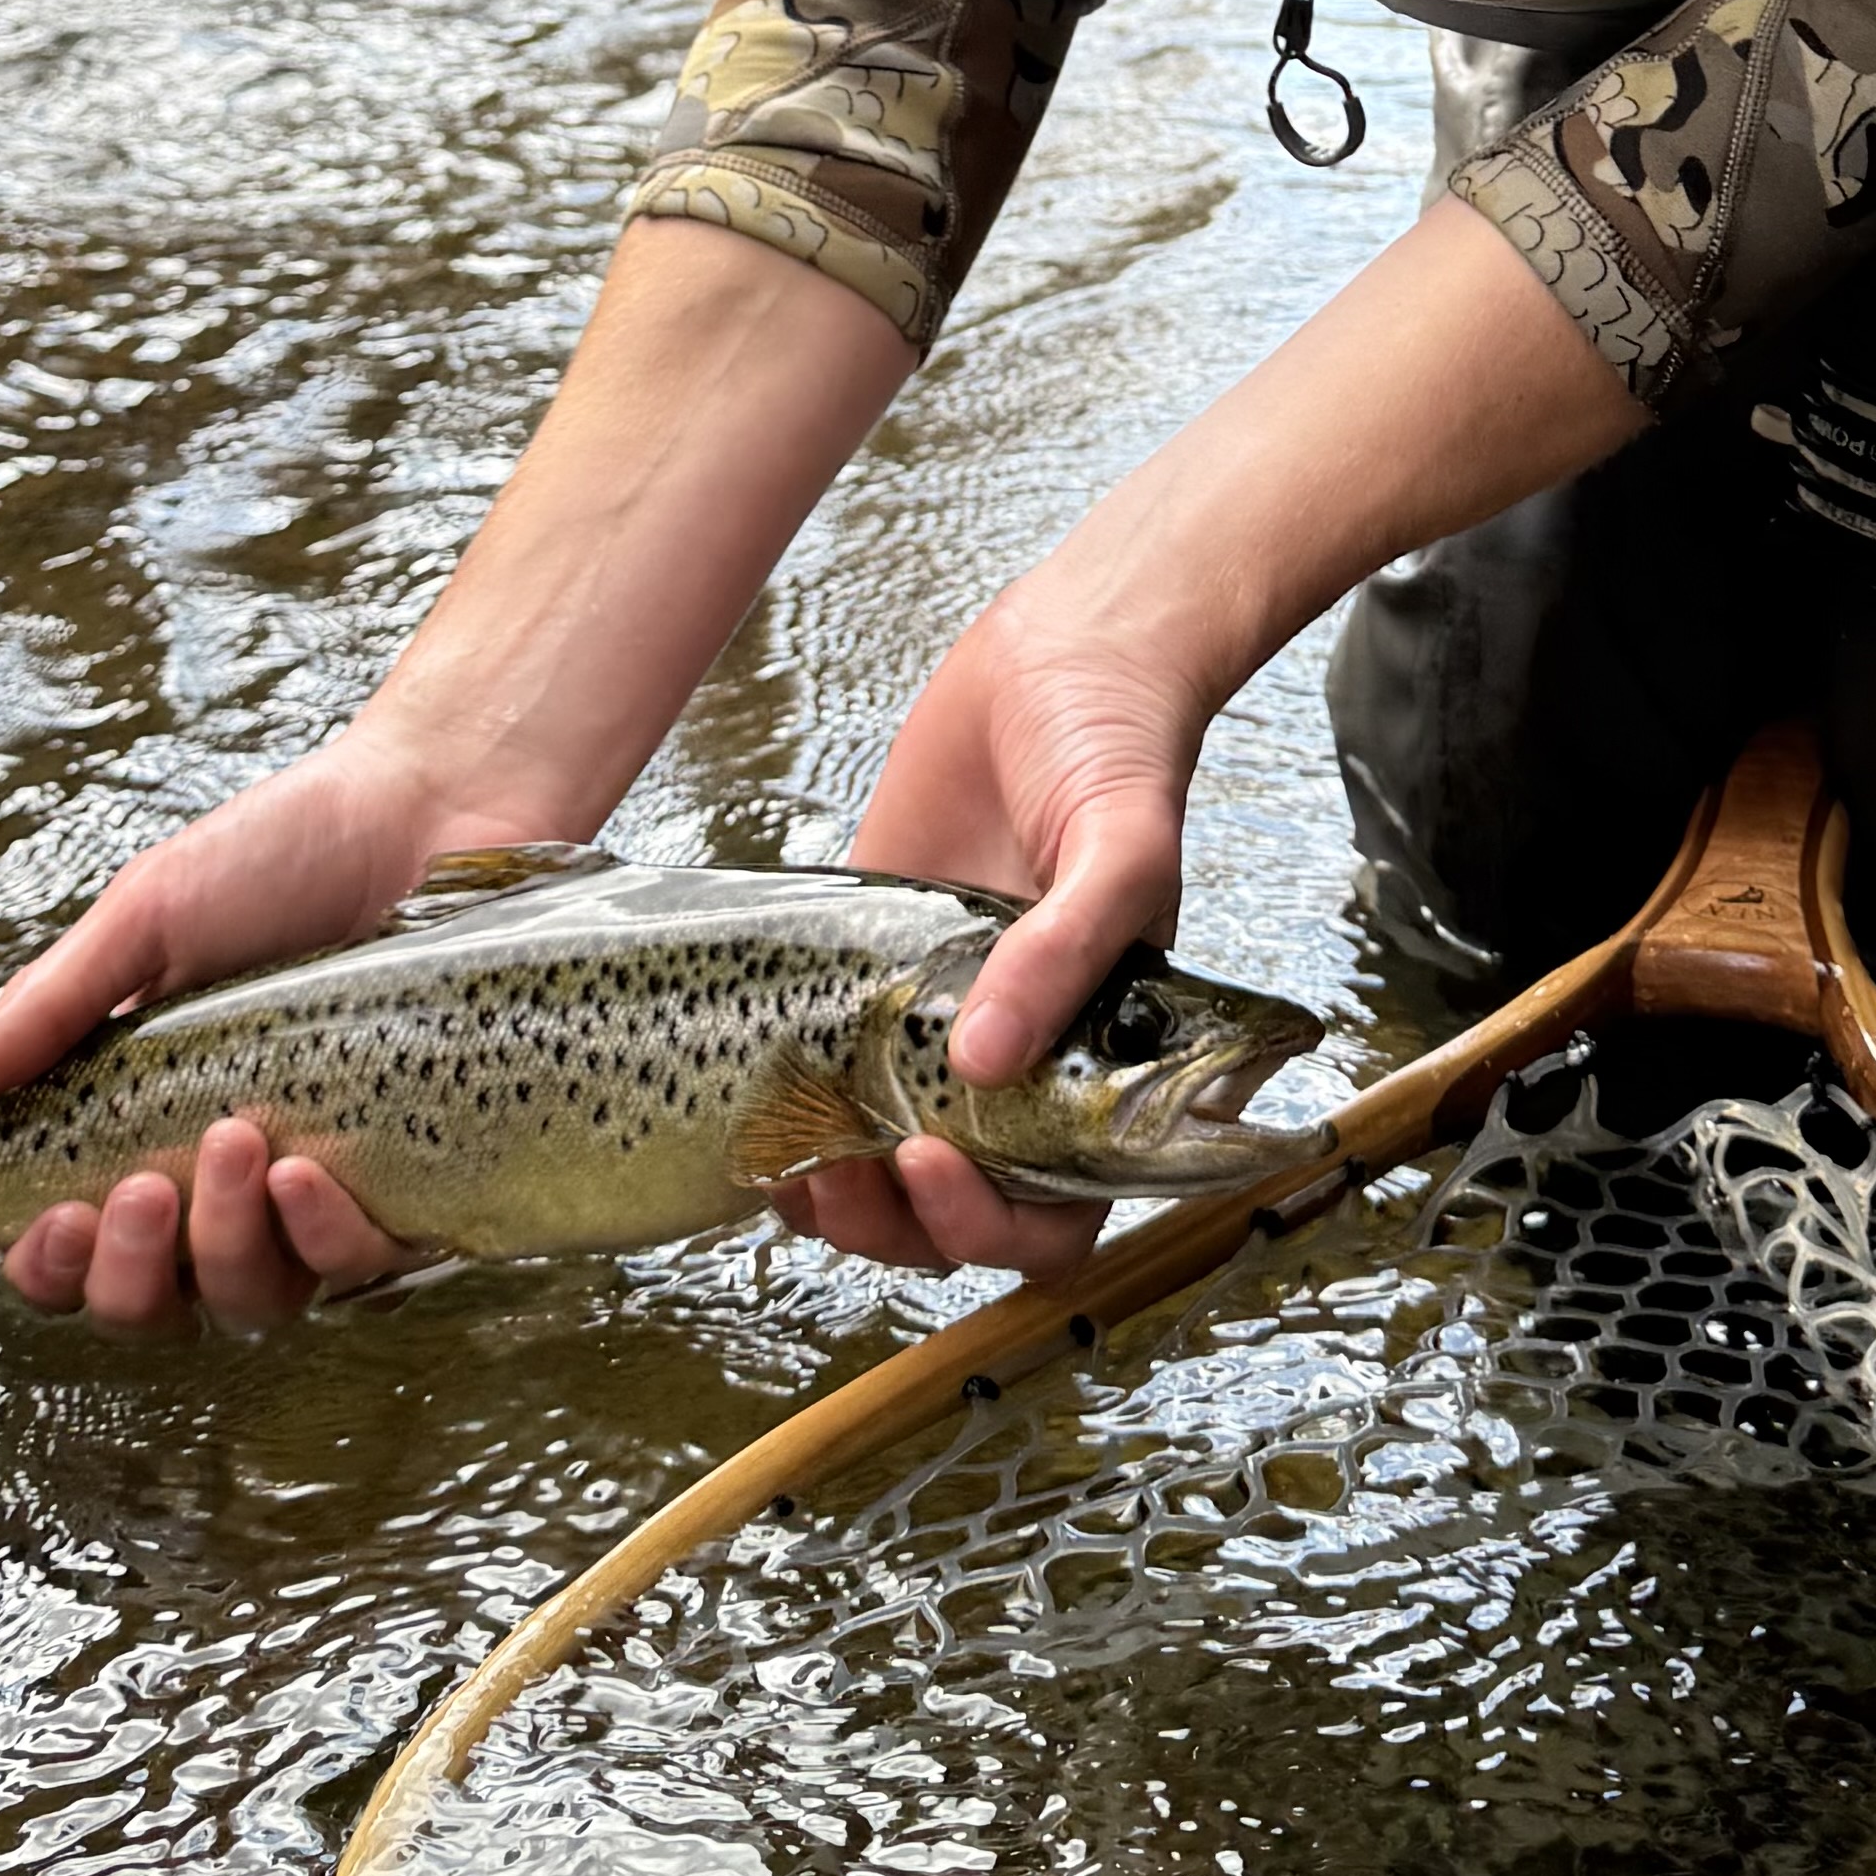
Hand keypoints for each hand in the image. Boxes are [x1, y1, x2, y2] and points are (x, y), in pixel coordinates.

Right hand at [0, 719, 470, 1330]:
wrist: (433, 803)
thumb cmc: (284, 852)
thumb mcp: (151, 916)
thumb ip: (49, 1006)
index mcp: (146, 1121)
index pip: (76, 1248)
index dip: (51, 1268)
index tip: (49, 1224)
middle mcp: (225, 1176)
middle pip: (156, 1304)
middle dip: (129, 1275)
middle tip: (136, 1192)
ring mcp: (318, 1185)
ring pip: (253, 1300)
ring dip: (225, 1249)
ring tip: (238, 1143)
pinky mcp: (411, 1178)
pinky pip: (360, 1267)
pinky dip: (324, 1239)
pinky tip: (306, 1173)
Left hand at [796, 583, 1210, 1284]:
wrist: (1060, 651)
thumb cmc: (1119, 747)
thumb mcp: (1119, 850)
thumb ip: (1065, 953)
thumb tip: (985, 1063)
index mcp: (1098, 1060)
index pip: (1057, 1203)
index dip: (992, 1222)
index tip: (931, 1164)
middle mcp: (1019, 1056)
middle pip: (960, 1207)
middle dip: (895, 1224)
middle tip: (840, 1177)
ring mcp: (938, 1018)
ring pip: (884, 1164)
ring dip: (837, 1192)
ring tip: (790, 1163)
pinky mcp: (869, 965)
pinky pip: (825, 1072)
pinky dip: (789, 1113)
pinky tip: (755, 1110)